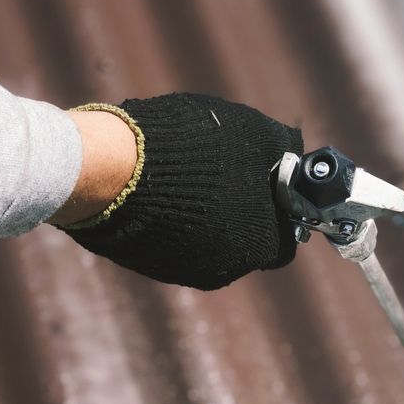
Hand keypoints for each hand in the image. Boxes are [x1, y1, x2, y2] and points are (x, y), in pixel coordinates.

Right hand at [58, 93, 302, 289]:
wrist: (111, 168)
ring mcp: (181, 270)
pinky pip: (172, 241)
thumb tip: (292, 151)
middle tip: (227, 173)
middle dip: (241, 210)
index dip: (279, 207)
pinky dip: (173, 220)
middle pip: (245, 240)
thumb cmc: (193, 148)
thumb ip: (281, 149)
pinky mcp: (146, 264)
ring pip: (206, 241)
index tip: (269, 184)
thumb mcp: (254, 133)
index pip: (285, 235)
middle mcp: (225, 269)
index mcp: (260, 244)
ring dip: (205, 215)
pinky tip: (159, 188)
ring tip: (188, 175)